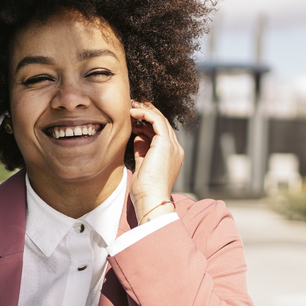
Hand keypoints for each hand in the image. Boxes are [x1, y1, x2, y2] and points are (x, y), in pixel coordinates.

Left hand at [130, 101, 183, 222]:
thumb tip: (138, 136)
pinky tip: (133, 112)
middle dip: (147, 113)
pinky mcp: (166, 144)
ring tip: (131, 106)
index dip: (147, 123)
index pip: (160, 133)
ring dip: (145, 110)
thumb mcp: (142, 165)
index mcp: (171, 155)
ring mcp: (173, 146)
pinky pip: (157, 121)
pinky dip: (145, 113)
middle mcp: (175, 149)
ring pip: (161, 119)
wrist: (151, 199)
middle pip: (162, 124)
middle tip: (132, 105)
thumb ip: (142, 150)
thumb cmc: (144, 190)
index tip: (133, 118)